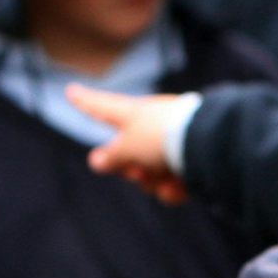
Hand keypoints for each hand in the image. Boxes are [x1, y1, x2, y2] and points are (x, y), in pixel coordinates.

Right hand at [68, 84, 190, 204]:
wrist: (206, 143)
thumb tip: (96, 160)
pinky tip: (180, 186)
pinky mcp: (193, 157)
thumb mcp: (126, 148)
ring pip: (151, 171)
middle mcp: (151, 124)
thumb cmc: (159, 137)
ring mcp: (173, 140)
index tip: (71, 90)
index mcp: (132, 113)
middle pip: (128, 153)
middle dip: (131, 169)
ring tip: (164, 179)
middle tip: (136, 172)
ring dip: (153, 181)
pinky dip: (174, 187)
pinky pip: (173, 179)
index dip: (85, 102)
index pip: (101, 108)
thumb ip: (111, 156)